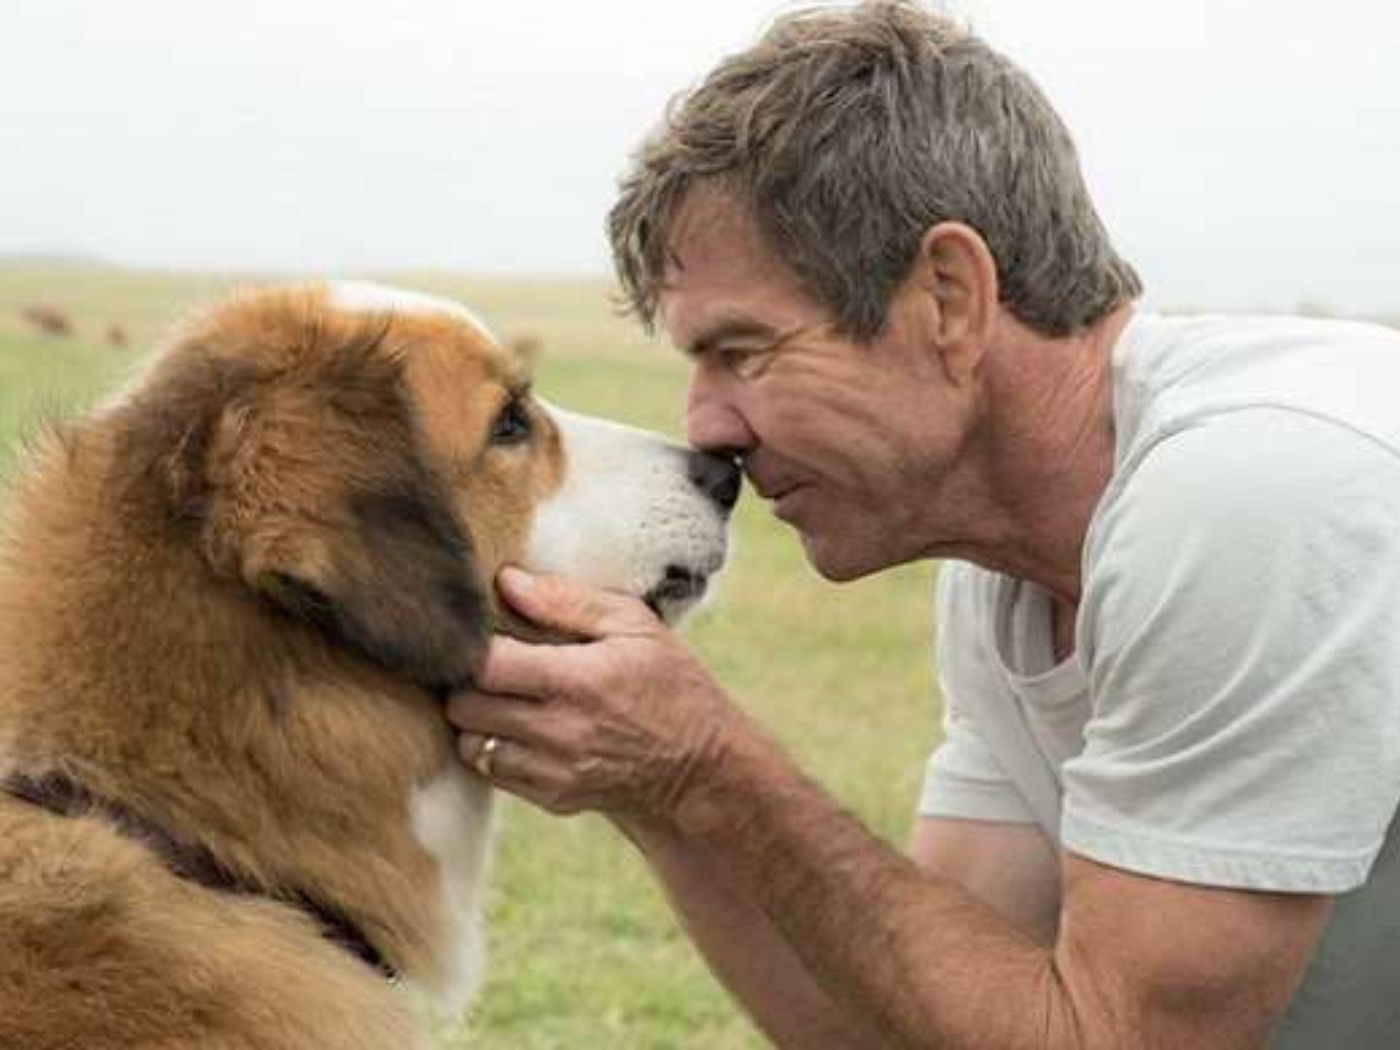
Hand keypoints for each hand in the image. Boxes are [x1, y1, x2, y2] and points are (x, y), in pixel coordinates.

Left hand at [446, 567, 745, 820]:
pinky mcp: (552, 797)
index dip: (472, 644)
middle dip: (468, 680)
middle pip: (464, 704)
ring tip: (506, 698)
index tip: (486, 633)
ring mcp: (554, 770)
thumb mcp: (637, 626)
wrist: (702, 769)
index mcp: (579, 678)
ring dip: (477, 719)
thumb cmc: (671, 684)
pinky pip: (492, 771)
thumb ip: (568, 601)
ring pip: (469, 742)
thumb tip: (507, 582)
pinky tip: (524, 728)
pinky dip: (495, 748)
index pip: (484, 663)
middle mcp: (560, 730)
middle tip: (491, 664)